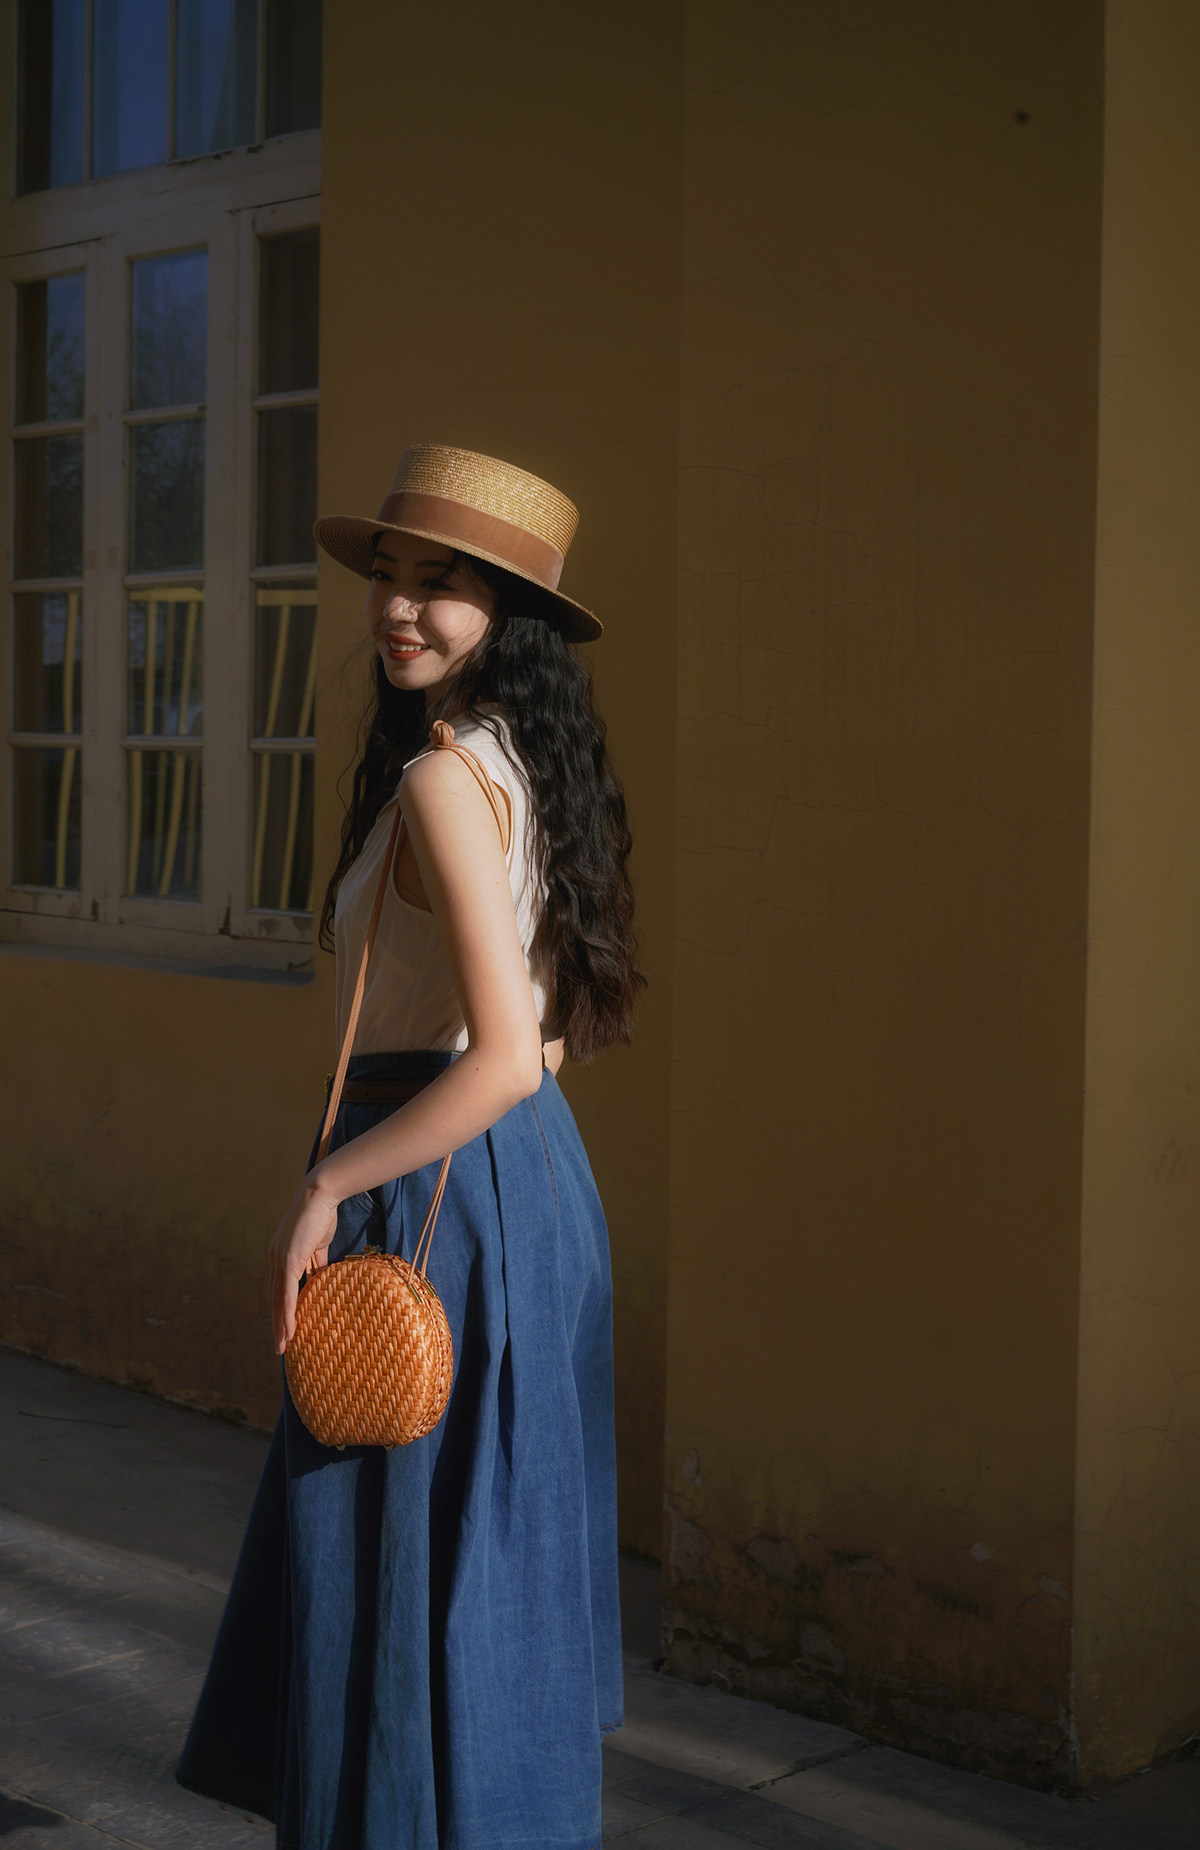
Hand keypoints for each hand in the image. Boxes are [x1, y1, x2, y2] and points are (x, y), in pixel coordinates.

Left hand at [268, 1175, 340, 1355]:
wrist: (321, 1195)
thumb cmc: (321, 1215)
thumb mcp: (318, 1245)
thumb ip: (317, 1264)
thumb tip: (321, 1280)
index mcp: (280, 1255)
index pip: (280, 1289)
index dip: (282, 1310)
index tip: (285, 1328)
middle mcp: (274, 1259)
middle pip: (275, 1299)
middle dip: (277, 1324)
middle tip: (279, 1346)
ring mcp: (279, 1259)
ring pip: (279, 1300)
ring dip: (280, 1325)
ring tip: (283, 1345)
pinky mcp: (288, 1259)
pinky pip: (287, 1292)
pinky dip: (287, 1312)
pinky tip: (289, 1329)